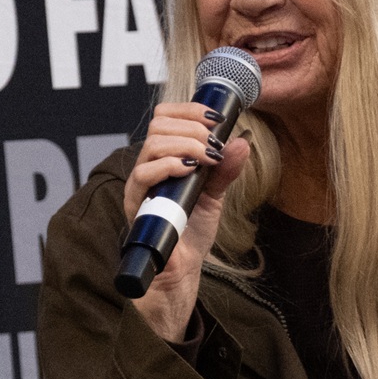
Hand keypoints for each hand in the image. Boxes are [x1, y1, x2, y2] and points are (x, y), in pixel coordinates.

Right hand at [120, 103, 250, 341]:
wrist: (181, 269)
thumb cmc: (192, 232)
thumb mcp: (215, 195)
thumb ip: (225, 169)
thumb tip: (241, 142)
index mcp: (164, 158)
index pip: (165, 118)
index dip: (190, 110)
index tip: (217, 118)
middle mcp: (149, 167)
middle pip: (158, 125)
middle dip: (192, 127)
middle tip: (214, 144)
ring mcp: (140, 185)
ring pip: (152, 145)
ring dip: (185, 144)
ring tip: (207, 158)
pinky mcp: (136, 204)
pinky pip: (144, 175)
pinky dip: (169, 166)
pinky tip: (190, 170)